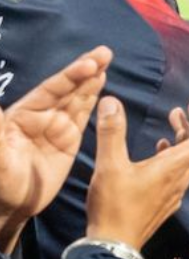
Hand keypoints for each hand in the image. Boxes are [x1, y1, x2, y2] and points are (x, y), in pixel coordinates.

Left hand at [0, 46, 110, 248]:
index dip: (70, 76)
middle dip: (85, 70)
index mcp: (22, 115)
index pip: (50, 90)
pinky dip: (93, 99)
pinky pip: (83, 115)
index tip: (89, 64)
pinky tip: (101, 85)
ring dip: (92, 80)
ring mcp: (56, 127)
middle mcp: (40, 115)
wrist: (12, 205)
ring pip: (77, 98)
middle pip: (66, 88)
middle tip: (105, 52)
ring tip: (107, 61)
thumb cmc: (1, 181)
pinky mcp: (69, 140)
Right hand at [86, 96, 188, 249]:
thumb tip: (111, 101)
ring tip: (177, 115)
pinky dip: (175, 152)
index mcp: (173, 168)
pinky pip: (179, 170)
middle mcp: (180, 179)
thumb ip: (112, 133)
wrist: (115, 245)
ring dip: (186, 135)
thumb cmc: (114, 206)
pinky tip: (163, 146)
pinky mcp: (165, 199)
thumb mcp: (110, 166)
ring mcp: (174, 191)